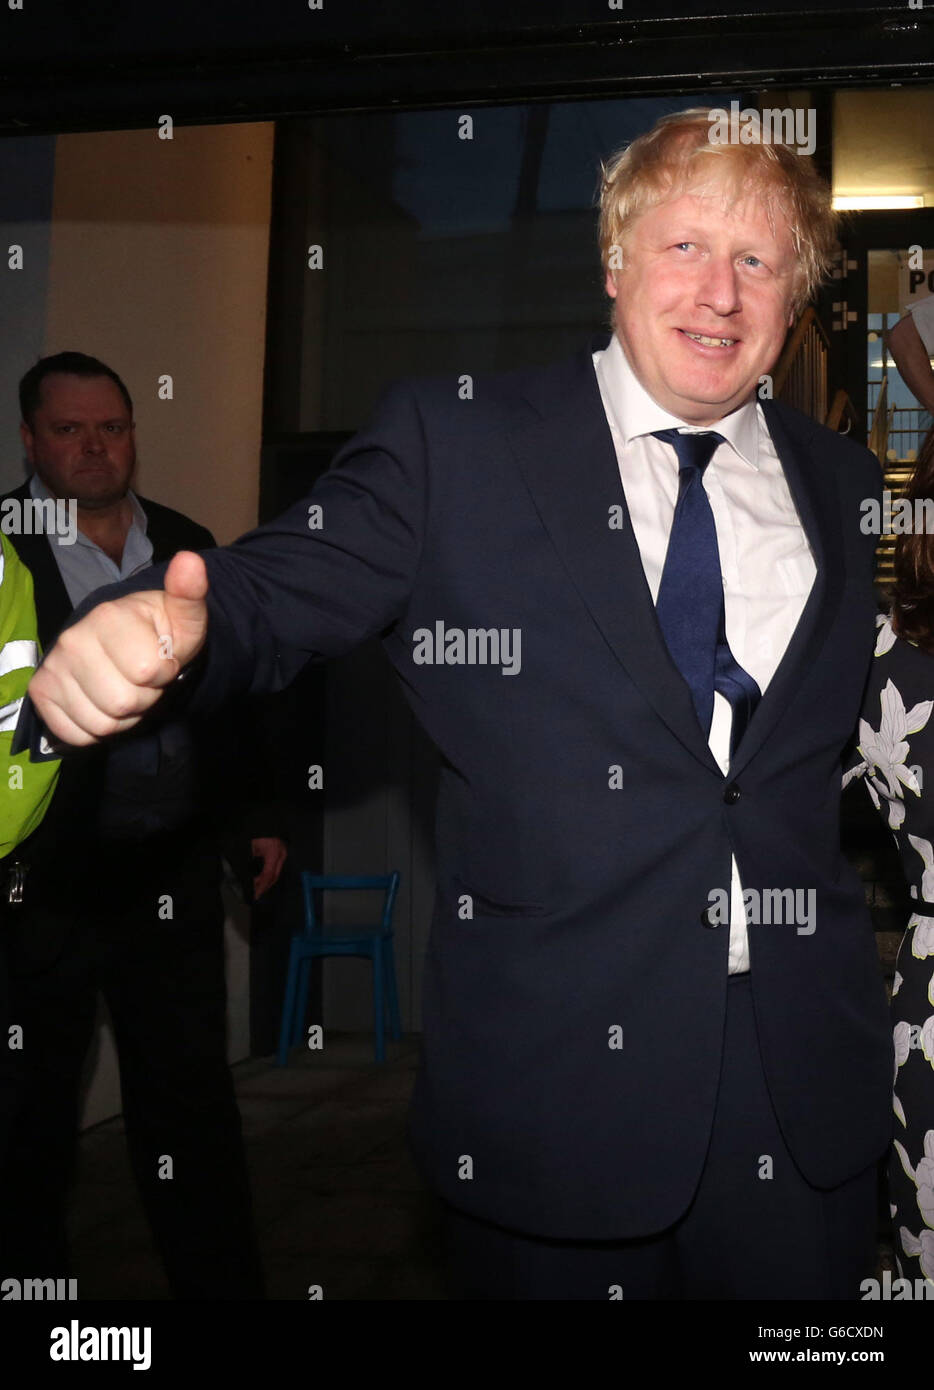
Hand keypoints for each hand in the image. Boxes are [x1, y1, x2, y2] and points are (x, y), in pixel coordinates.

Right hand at [28, 550, 208, 746]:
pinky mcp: (42, 692)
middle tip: (142, 679)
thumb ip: (189, 594)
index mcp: (109, 616)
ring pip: (102, 723)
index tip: (160, 659)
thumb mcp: (183, 617)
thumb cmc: (158, 631)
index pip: (147, 672)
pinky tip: (102, 703)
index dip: (163, 673)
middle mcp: (72, 639)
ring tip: (125, 689)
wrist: (125, 641)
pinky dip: (97, 730)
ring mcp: (53, 666)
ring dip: (124, 718)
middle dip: (144, 698)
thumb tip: (191, 561)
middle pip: (123, 703)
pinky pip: (77, 734)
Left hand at [252, 836, 287, 899]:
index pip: (268, 874)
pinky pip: (276, 867)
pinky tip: (263, 879)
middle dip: (265, 886)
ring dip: (267, 881)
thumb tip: (248, 878)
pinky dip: (269, 875)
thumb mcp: (251, 848)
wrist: (265, 823)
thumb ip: (250, 863)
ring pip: (276, 873)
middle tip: (256, 894)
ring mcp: (283, 854)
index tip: (255, 893)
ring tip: (258, 888)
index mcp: (273, 853)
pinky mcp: (281, 853)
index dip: (261, 885)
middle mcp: (281, 855)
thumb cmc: (257, 833)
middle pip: (274, 876)